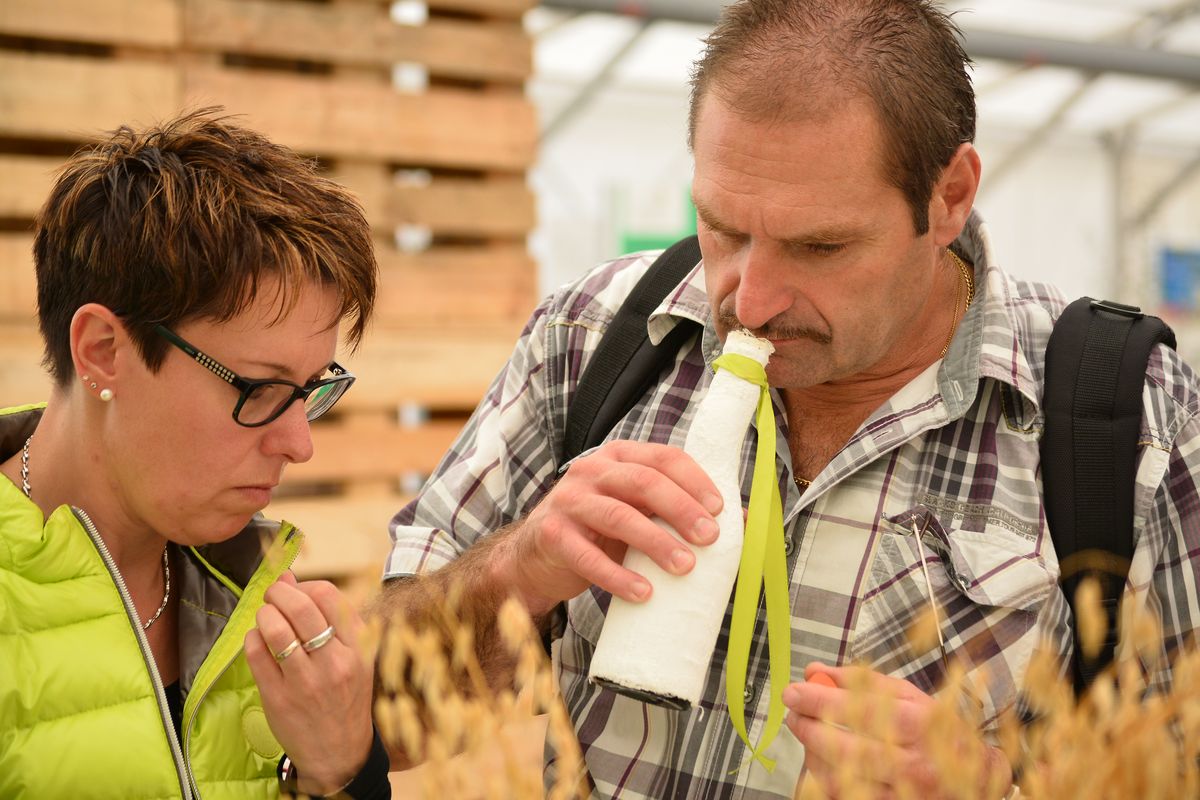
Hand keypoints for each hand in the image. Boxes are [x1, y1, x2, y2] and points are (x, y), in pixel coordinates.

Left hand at [245, 572, 375, 795]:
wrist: (340, 754)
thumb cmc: (345, 698)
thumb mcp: (353, 657)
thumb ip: (326, 617)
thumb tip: (287, 576)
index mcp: (358, 647)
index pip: (328, 596)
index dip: (305, 587)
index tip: (296, 593)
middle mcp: (335, 662)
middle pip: (300, 606)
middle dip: (278, 592)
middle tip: (272, 596)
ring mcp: (306, 682)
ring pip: (275, 628)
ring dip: (263, 614)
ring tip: (264, 618)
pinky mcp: (279, 698)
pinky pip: (256, 654)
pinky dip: (252, 639)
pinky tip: (258, 641)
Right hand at [502, 440, 722, 614]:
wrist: (534, 557)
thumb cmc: (596, 532)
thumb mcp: (634, 511)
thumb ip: (675, 510)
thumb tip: (741, 522)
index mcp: (618, 457)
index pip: (663, 457)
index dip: (694, 480)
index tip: (720, 509)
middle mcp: (591, 472)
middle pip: (643, 482)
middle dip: (682, 509)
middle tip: (709, 538)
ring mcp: (569, 502)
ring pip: (619, 517)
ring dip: (656, 543)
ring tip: (685, 567)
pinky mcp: (553, 536)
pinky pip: (588, 557)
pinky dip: (618, 577)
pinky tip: (643, 593)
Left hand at [784, 663, 1012, 799]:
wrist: (979, 779)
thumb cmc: (940, 733)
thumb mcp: (910, 697)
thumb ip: (862, 682)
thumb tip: (816, 671)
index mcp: (919, 724)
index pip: (859, 710)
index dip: (820, 700)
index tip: (794, 691)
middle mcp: (913, 762)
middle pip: (846, 748)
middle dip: (809, 728)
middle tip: (793, 713)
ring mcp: (904, 793)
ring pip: (842, 779)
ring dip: (813, 755)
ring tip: (806, 735)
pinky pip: (846, 796)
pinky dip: (826, 780)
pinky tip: (821, 762)